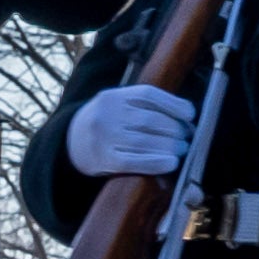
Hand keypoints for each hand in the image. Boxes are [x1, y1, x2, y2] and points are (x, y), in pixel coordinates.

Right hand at [63, 81, 198, 185]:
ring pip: (145, 141)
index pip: (149, 95)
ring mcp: (103, 138)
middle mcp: (106, 114)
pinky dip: (156, 162)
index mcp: (112, 96)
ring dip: (171, 147)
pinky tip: (171, 163)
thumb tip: (186, 119)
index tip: (190, 114)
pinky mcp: (103, 160)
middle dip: (176, 129)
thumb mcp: (117, 105)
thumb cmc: (105, 123)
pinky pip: (134, 162)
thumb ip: (144, 106)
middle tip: (188, 137)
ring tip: (181, 149)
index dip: (174, 104)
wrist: (68, 142)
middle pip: (151, 120)